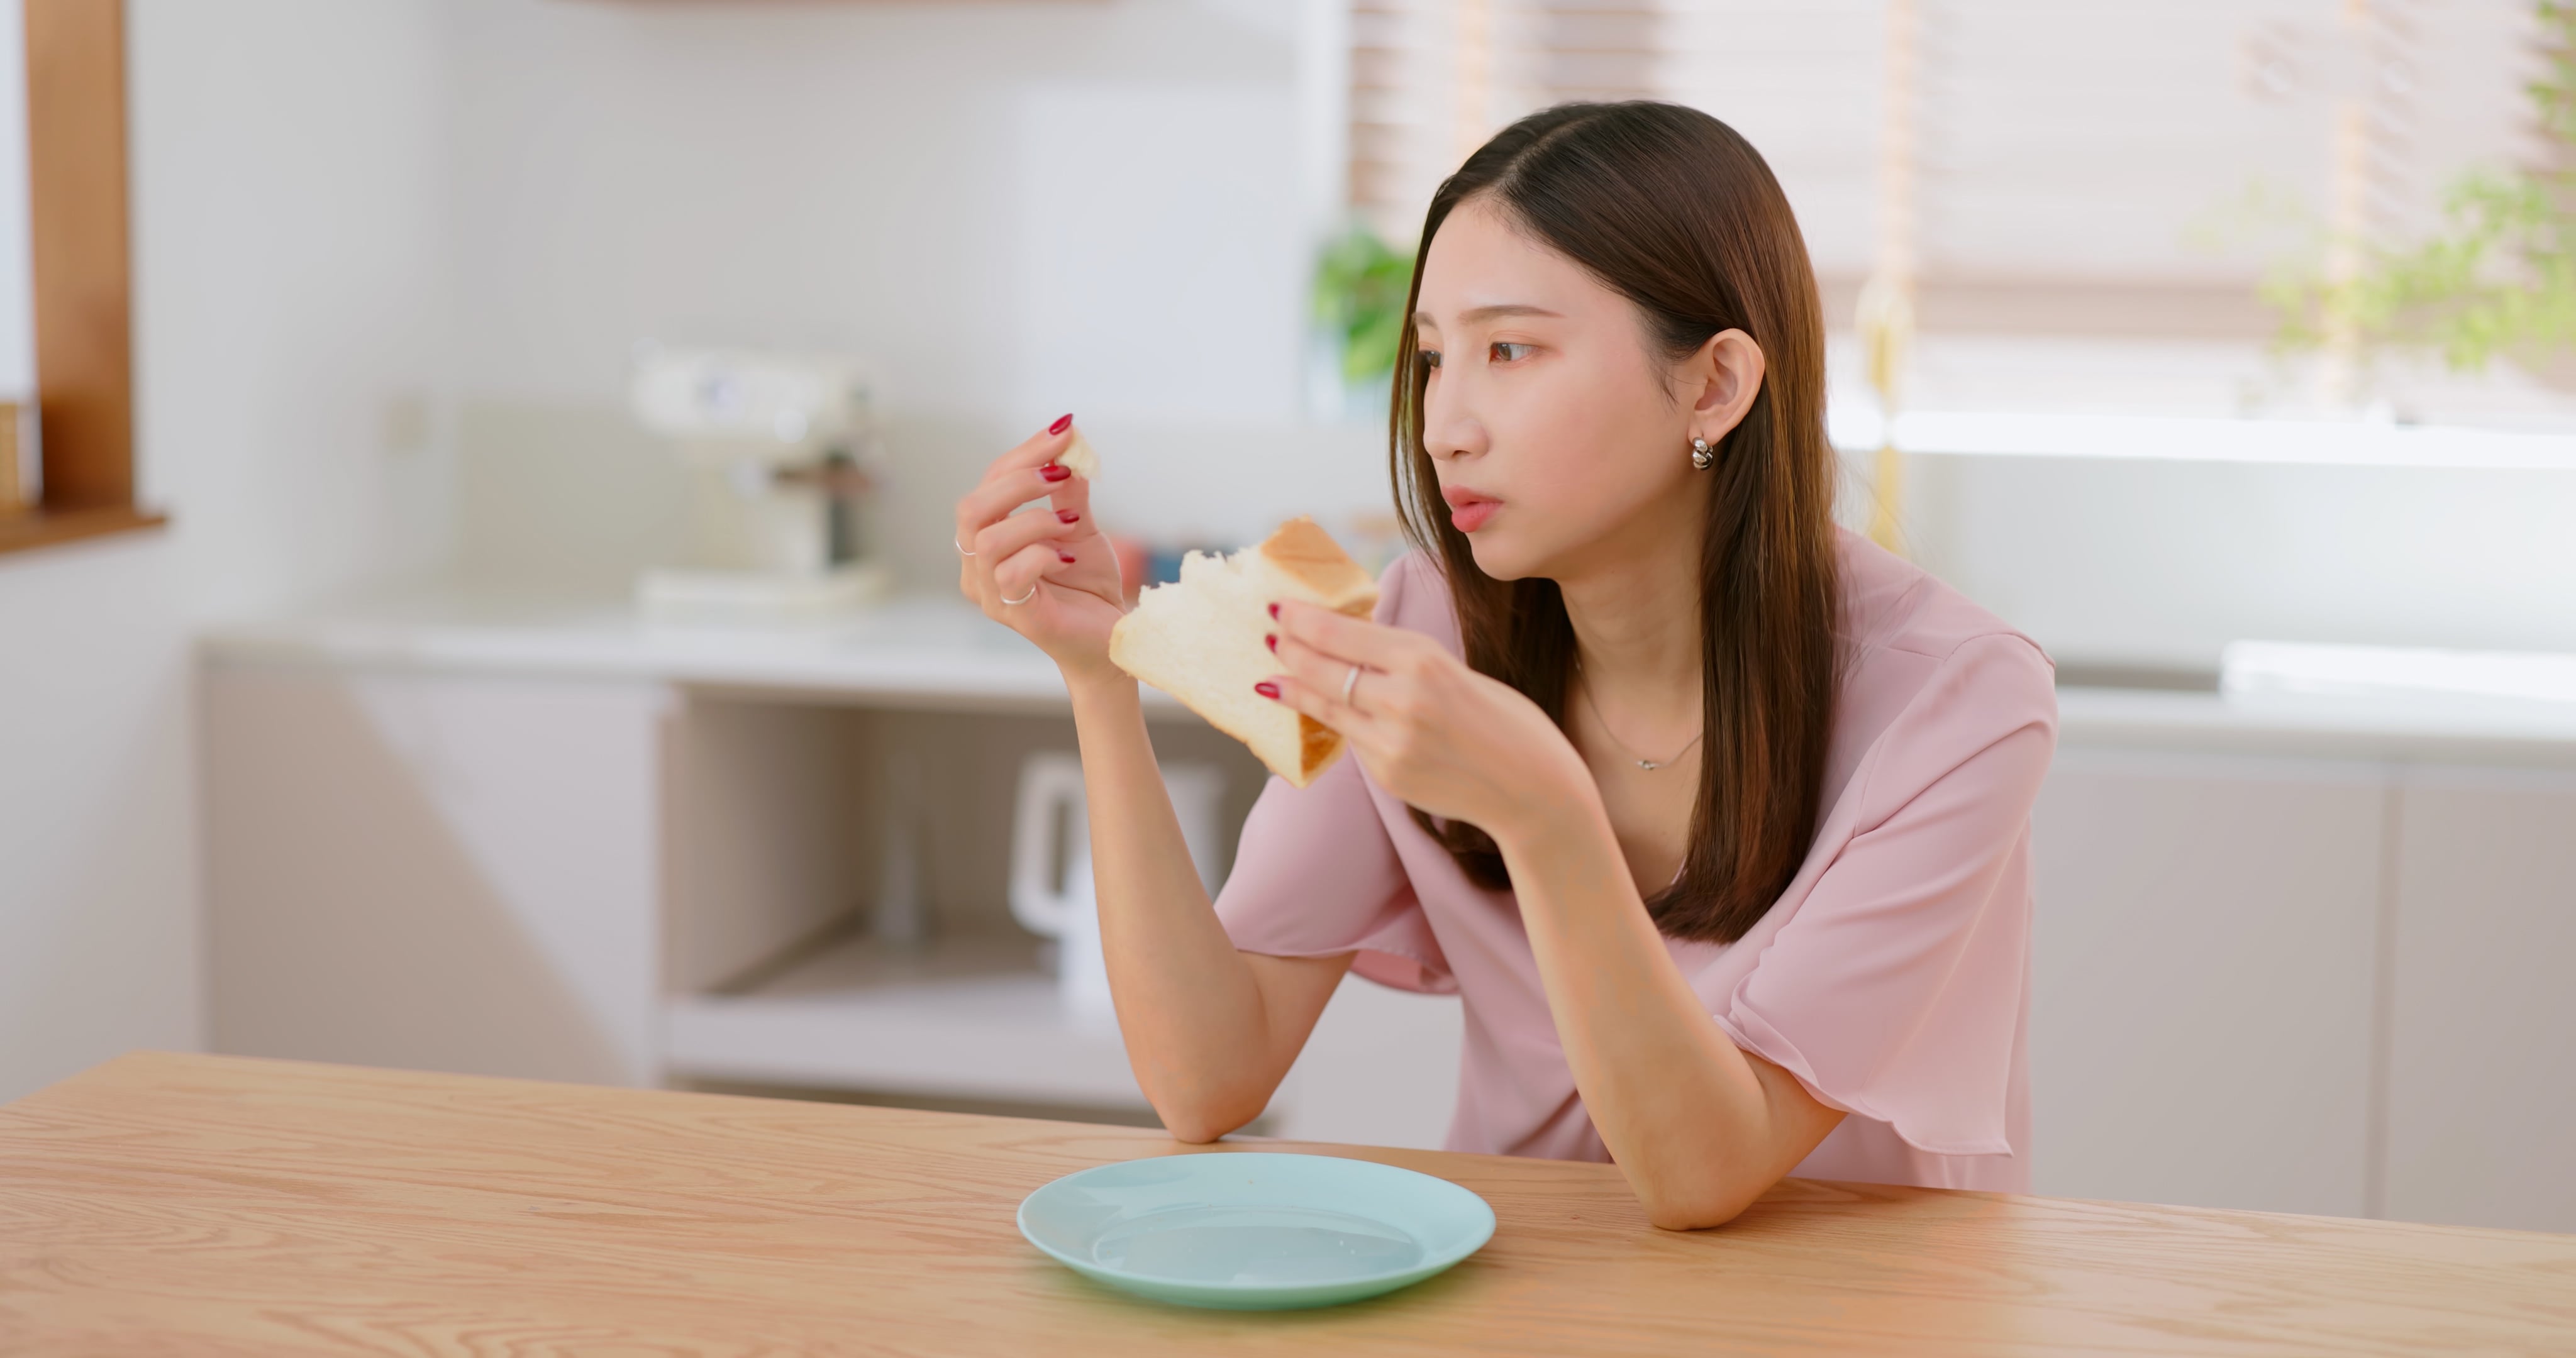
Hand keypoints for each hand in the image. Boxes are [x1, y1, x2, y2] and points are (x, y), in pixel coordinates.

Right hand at [954, 418, 1125, 683]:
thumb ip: (1068, 492)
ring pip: (988, 539)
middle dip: (1019, 479)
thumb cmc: (1086, 585)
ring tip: (1071, 524)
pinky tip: (1069, 556)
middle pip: (973, 508)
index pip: (988, 485)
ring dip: (1035, 519)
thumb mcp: (1079, 528)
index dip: (1023, 454)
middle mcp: (976, 568)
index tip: (1063, 432)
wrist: (1110, 637)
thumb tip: (1069, 445)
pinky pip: (1011, 573)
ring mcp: (991, 595)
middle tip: (1061, 472)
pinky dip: (1042, 553)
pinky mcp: (1015, 616)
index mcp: (985, 540)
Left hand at [1262, 600, 1593, 841]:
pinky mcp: (1388, 776)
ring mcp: (1391, 743)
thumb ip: (1406, 660)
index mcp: (1424, 661)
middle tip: (1271, 636)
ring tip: (1272, 677)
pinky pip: (1352, 741)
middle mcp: (1402, 700)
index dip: (1304, 621)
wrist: (1532, 790)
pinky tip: (1322, 712)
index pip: (1343, 634)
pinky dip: (1336, 723)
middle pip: (1324, 669)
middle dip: (1291, 650)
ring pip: (1327, 708)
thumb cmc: (1505, 721)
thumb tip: (1353, 640)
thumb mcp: (1457, 672)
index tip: (1280, 609)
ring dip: (1295, 689)